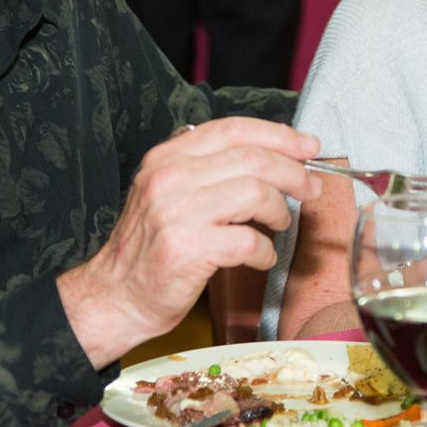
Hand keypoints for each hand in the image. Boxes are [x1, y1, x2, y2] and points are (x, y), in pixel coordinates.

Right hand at [59, 117, 320, 367]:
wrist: (115, 296)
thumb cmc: (151, 247)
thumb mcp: (169, 192)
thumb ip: (209, 170)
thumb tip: (273, 157)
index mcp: (166, 157)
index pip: (233, 130)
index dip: (279, 135)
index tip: (308, 147)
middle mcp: (169, 178)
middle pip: (252, 159)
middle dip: (293, 173)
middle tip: (311, 190)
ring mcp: (176, 213)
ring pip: (255, 193)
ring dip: (280, 210)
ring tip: (279, 224)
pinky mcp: (186, 249)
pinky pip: (248, 241)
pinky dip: (265, 250)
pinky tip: (261, 257)